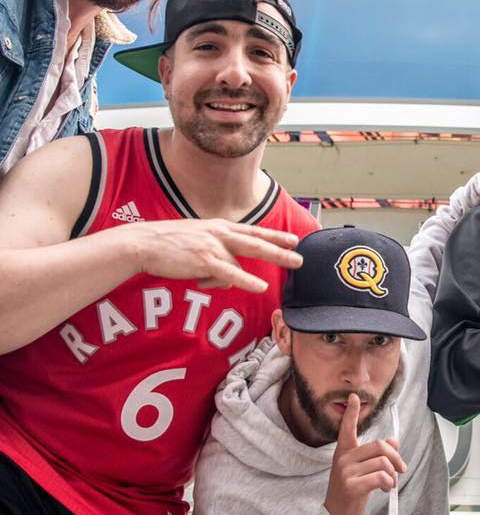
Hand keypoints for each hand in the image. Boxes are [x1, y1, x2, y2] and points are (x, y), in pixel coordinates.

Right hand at [131, 219, 302, 292]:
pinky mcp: (204, 260)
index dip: (275, 236)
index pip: (254, 232)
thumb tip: (227, 279)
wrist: (144, 243)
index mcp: (220, 227)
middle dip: (281, 251)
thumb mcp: (197, 243)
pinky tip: (261, 287)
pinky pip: (231, 273)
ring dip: (224, 279)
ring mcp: (213, 246)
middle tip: (300, 259)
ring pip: (238, 265)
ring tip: (225, 280)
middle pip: (258, 243)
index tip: (294, 239)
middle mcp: (220, 234)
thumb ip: (216, 257)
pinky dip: (246, 280)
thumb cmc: (168, 245)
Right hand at [324, 393, 406, 514]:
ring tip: (390, 483)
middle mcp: (342, 460)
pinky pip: (380, 476)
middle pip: (379, 447)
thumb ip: (376, 456)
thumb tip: (394, 440)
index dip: (351, 413)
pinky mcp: (351, 486)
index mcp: (344, 453)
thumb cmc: (352, 493)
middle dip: (396, 458)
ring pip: (383, 462)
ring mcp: (345, 473)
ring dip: (393, 474)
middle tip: (401, 470)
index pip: (347, 429)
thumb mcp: (362, 472)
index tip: (355, 397)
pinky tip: (386, 490)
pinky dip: (389, 483)